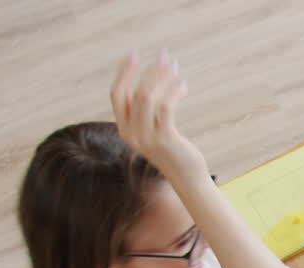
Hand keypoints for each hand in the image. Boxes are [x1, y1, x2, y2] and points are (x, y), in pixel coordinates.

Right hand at [109, 49, 206, 180]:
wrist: (187, 178)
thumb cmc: (173, 150)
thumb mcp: (154, 129)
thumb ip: (147, 110)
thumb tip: (152, 77)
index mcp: (124, 128)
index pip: (116, 94)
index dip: (123, 72)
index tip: (134, 54)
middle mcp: (130, 133)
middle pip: (133, 92)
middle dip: (148, 71)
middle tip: (164, 56)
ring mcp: (146, 138)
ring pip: (147, 97)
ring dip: (163, 78)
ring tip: (175, 67)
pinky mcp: (165, 139)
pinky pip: (165, 107)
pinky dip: (174, 91)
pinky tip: (183, 85)